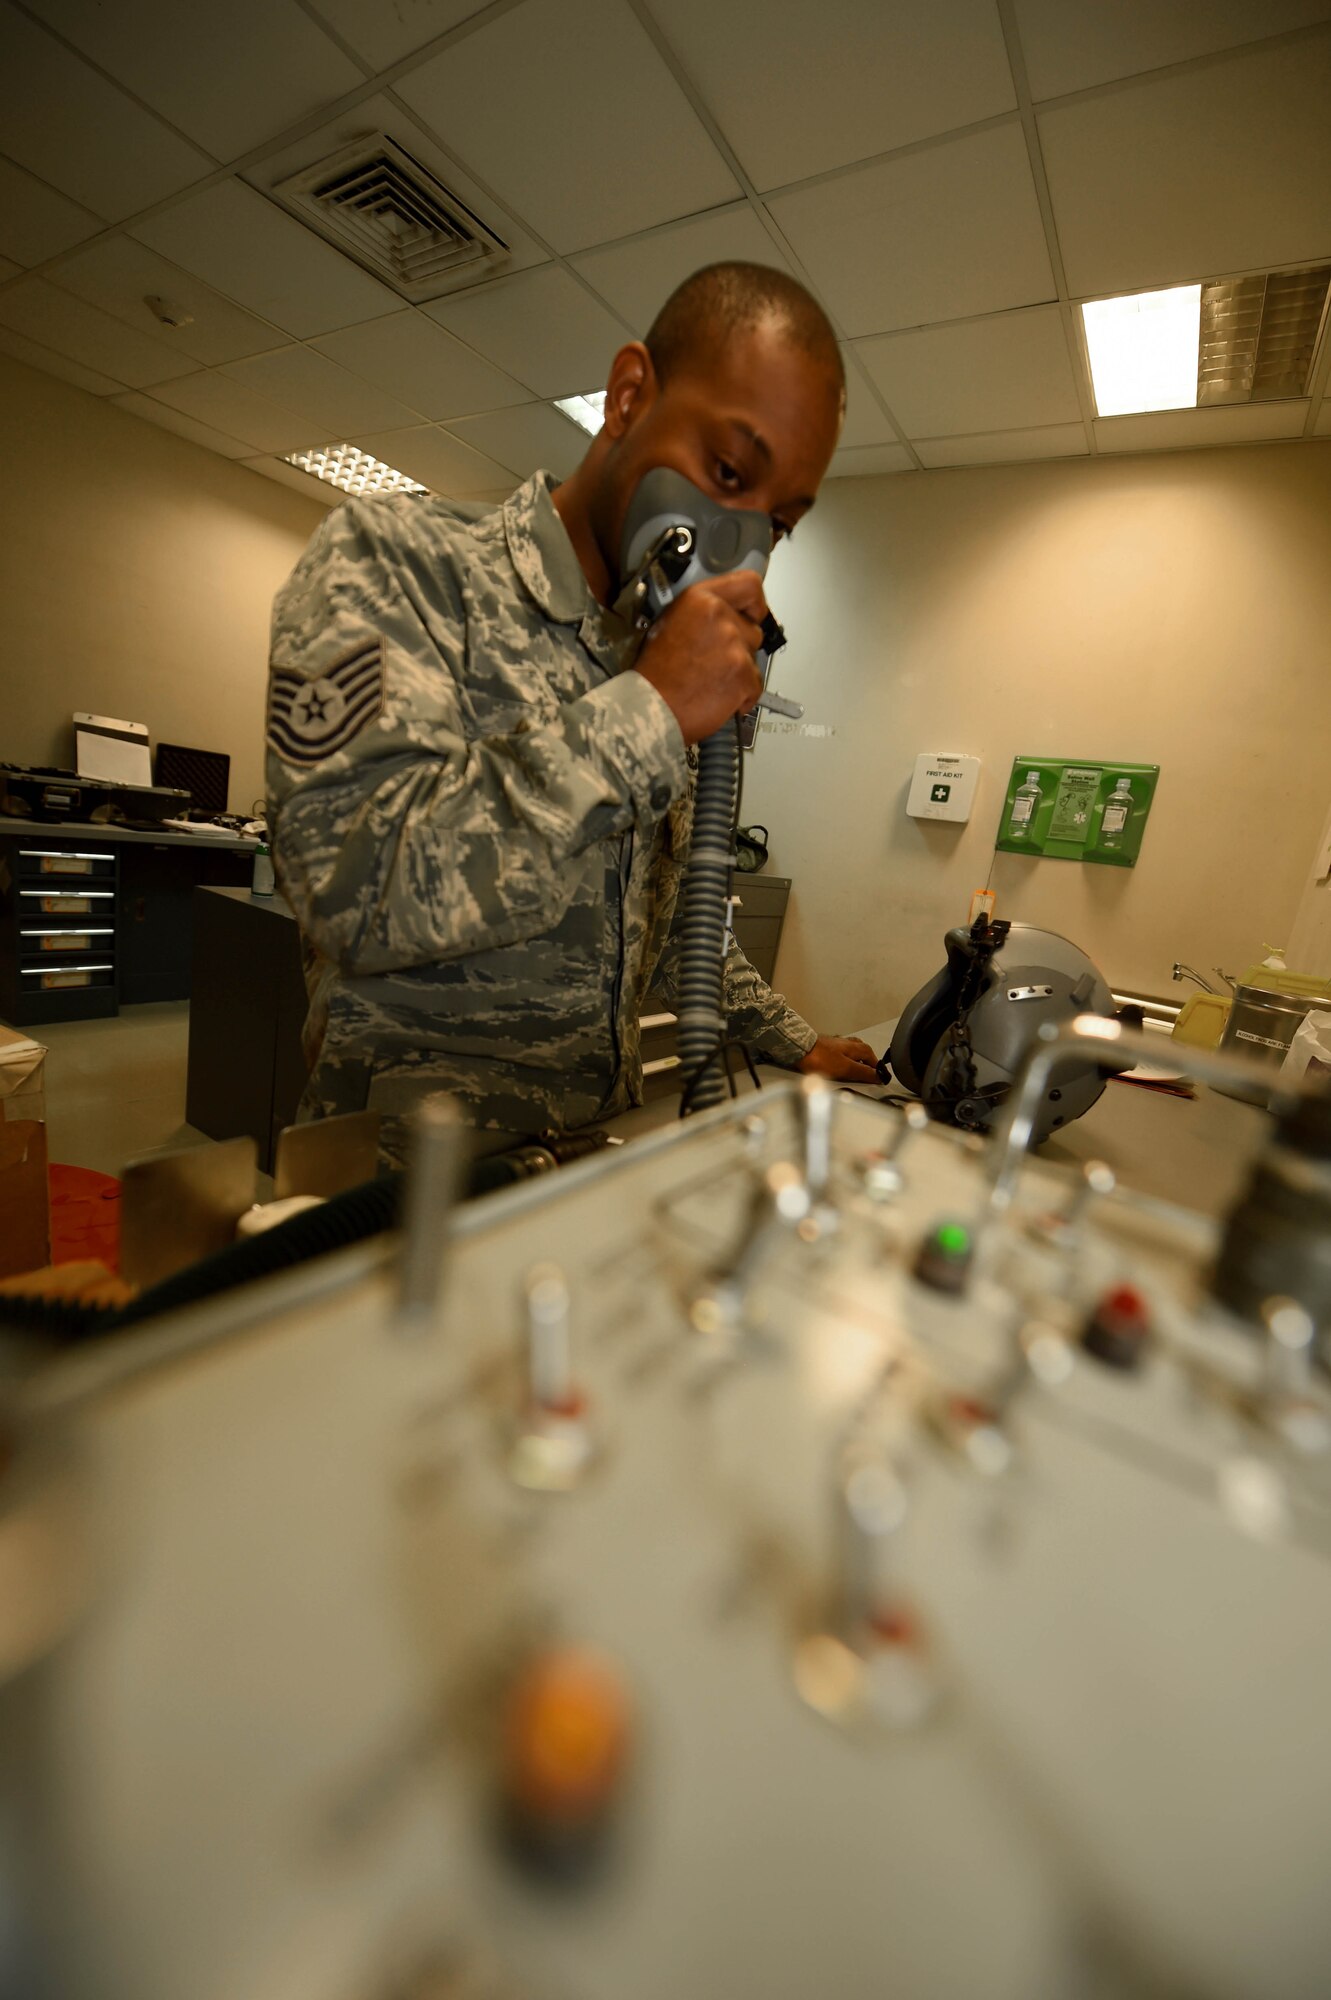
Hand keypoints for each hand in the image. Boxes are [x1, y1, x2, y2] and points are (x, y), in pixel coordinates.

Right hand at [634, 570, 767, 745]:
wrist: (651, 706)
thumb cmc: (656, 671)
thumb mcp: (671, 622)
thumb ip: (703, 613)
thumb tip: (727, 614)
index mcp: (700, 598)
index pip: (749, 585)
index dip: (756, 604)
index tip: (752, 616)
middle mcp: (720, 615)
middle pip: (752, 630)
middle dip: (740, 648)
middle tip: (714, 663)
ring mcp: (734, 646)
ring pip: (753, 659)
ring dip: (739, 673)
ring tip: (711, 683)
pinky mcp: (743, 675)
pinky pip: (755, 685)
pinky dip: (742, 696)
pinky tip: (718, 698)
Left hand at [797, 1034, 879, 1082]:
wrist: (798, 1049)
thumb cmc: (821, 1059)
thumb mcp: (847, 1069)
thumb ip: (863, 1072)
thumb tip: (879, 1076)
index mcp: (857, 1047)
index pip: (874, 1059)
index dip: (878, 1070)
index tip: (881, 1079)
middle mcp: (848, 1042)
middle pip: (864, 1053)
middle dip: (868, 1063)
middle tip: (870, 1075)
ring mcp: (836, 1043)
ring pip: (852, 1052)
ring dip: (857, 1060)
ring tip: (856, 1071)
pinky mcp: (825, 1047)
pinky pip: (841, 1053)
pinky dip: (845, 1060)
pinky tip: (840, 1065)